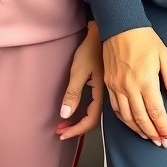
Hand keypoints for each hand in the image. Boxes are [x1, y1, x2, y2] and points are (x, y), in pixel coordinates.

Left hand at [57, 21, 104, 139]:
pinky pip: (95, 104)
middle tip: (60, 130)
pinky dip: (84, 111)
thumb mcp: (79, 71)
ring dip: (79, 120)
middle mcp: (106, 94)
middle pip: (93, 119)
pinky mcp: (104, 84)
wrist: (103, 33)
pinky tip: (77, 109)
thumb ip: (73, 93)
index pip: (90, 120)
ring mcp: (106, 89)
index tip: (61, 133)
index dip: (76, 130)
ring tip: (65, 123)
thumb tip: (65, 116)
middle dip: (76, 128)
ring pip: (94, 112)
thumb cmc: (90, 50)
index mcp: (102, 93)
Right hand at [102, 27, 166, 146]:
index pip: (156, 112)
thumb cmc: (146, 40)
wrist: (120, 27)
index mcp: (146, 81)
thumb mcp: (165, 56)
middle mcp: (130, 88)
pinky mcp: (109, 85)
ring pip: (127, 117)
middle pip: (141, 119)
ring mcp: (117, 87)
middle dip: (152, 133)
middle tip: (161, 143)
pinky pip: (115, 109)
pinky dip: (124, 120)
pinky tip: (131, 124)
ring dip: (138, 130)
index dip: (163, 128)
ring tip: (148, 137)